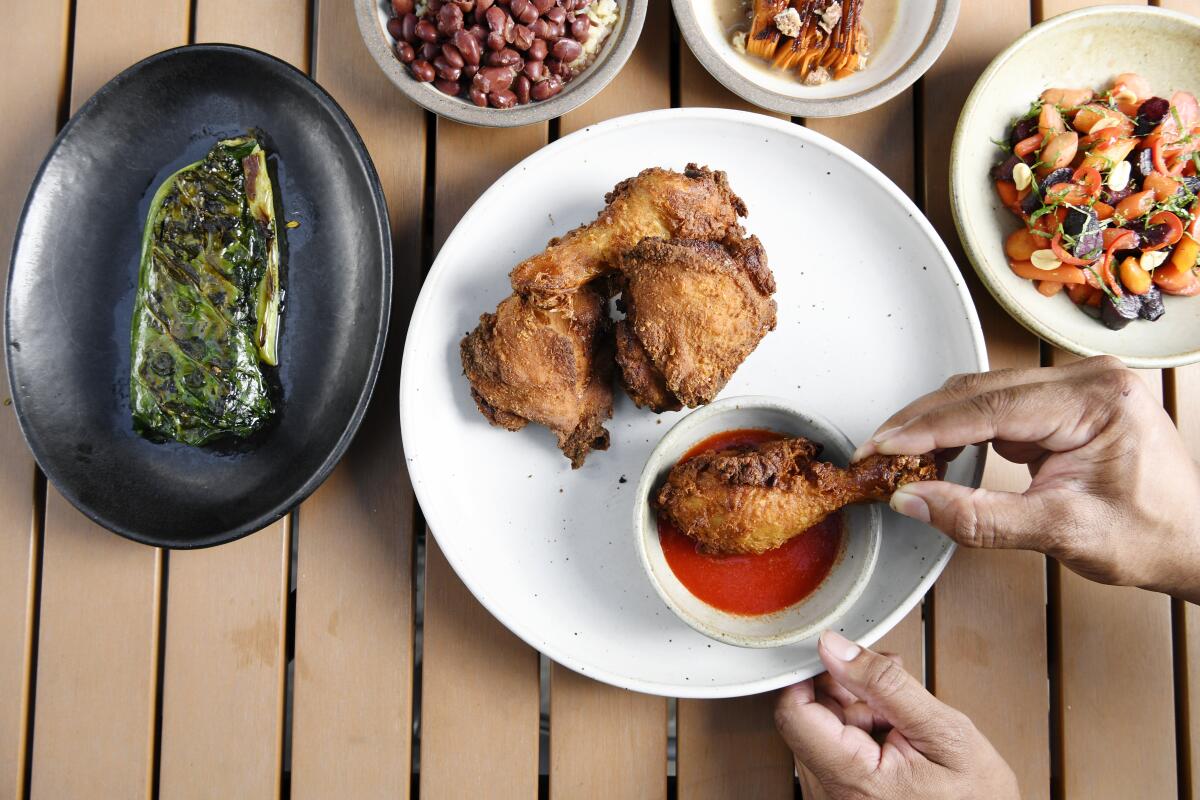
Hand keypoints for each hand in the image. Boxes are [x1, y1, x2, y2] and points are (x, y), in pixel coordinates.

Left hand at [775, 630, 1017, 799]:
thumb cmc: (977, 798)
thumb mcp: (944, 731)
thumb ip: (884, 685)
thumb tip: (835, 648)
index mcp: (853, 779)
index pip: (793, 712)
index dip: (812, 673)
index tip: (838, 654)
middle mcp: (830, 793)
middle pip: (807, 716)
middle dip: (845, 687)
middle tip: (888, 677)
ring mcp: (831, 796)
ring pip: (820, 728)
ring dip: (855, 707)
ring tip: (899, 711)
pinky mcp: (838, 795)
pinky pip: (831, 748)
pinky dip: (858, 730)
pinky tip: (892, 730)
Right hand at [854, 356, 1199, 602]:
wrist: (1196, 543)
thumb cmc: (1152, 536)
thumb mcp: (1061, 532)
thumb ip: (979, 518)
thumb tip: (913, 501)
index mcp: (1096, 399)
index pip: (988, 407)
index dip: (925, 428)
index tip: (881, 446)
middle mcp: (1088, 378)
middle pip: (978, 391)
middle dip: (921, 423)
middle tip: (876, 452)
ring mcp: (1077, 386)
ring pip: (981, 394)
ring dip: (937, 424)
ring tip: (898, 455)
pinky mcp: (1065, 402)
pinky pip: (997, 405)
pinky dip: (961, 429)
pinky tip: (938, 452)